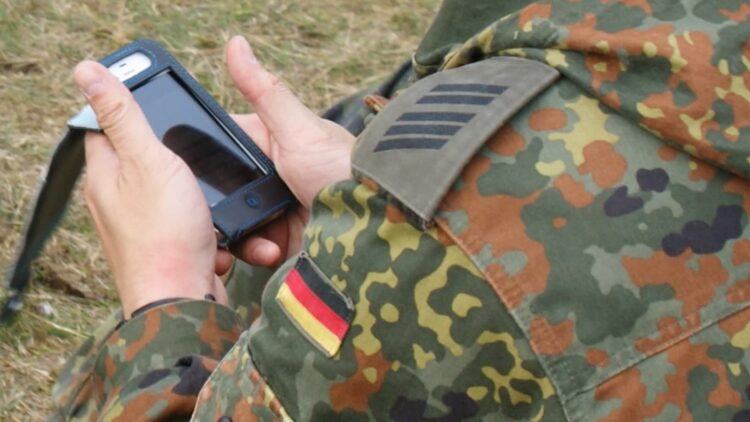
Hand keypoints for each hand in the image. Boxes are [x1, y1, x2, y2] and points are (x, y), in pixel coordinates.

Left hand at [74, 61, 227, 317]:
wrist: (184, 301)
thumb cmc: (165, 234)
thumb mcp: (148, 161)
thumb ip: (123, 116)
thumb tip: (86, 70)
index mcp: (106, 175)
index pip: (106, 126)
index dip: (130, 107)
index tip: (159, 98)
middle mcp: (118, 201)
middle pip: (145, 158)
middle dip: (176, 153)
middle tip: (201, 150)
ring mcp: (144, 227)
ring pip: (175, 192)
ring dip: (199, 192)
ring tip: (214, 194)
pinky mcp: (170, 248)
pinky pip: (191, 223)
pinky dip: (208, 223)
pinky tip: (218, 229)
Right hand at [216, 36, 354, 270]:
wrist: (375, 225)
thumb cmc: (343, 170)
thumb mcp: (300, 130)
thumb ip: (265, 92)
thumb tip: (236, 43)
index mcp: (276, 143)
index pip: (227, 145)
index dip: (206, 156)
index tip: (186, 168)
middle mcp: (275, 176)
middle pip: (227, 188)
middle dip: (217, 203)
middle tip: (209, 213)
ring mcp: (278, 209)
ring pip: (235, 220)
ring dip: (237, 232)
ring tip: (254, 238)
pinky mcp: (285, 241)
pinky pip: (253, 247)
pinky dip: (255, 250)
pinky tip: (270, 251)